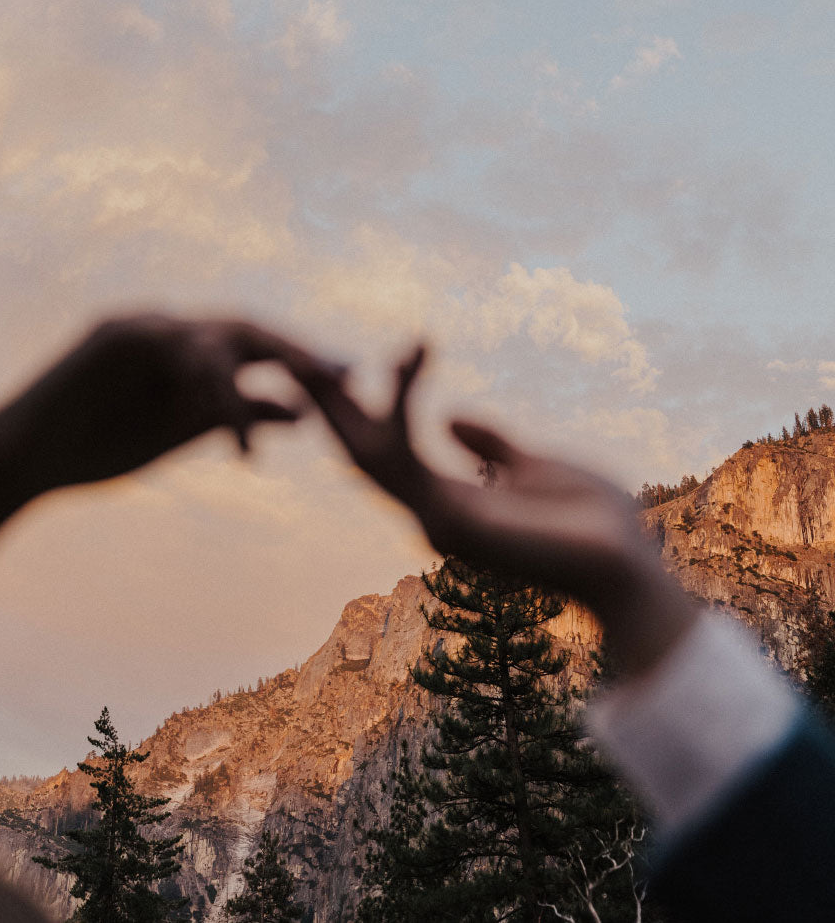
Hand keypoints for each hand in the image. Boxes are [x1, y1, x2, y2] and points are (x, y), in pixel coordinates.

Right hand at [0, 314, 346, 500]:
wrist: (26, 462)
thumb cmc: (99, 447)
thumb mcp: (184, 432)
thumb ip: (238, 413)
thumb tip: (302, 410)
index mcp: (185, 350)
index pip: (254, 346)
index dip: (303, 359)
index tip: (351, 381)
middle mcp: (167, 327)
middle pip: (245, 327)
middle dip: (296, 349)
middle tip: (343, 373)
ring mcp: (139, 324)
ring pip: (212, 332)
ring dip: (260, 363)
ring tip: (301, 392)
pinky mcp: (112, 332)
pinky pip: (172, 346)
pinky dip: (204, 376)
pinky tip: (227, 404)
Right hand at [302, 346, 697, 676]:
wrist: (628, 564)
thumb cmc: (594, 523)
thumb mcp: (537, 465)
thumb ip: (491, 446)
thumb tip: (451, 417)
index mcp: (452, 502)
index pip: (388, 453)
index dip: (358, 414)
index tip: (339, 369)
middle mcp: (435, 515)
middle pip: (363, 458)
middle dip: (330, 413)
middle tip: (297, 364)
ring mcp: (440, 521)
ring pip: (372, 455)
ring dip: (348, 404)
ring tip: (327, 360)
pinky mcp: (453, 520)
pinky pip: (410, 454)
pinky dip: (402, 402)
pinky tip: (408, 360)